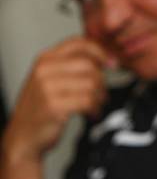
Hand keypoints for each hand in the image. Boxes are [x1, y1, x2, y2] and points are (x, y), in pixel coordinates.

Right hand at [1, 37, 113, 162]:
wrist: (24, 135)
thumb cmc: (41, 107)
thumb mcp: (51, 79)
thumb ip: (71, 66)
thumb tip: (105, 59)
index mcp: (45, 59)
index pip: (78, 43)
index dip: (100, 51)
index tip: (111, 63)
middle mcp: (44, 70)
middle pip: (89, 66)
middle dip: (102, 81)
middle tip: (101, 93)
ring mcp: (47, 88)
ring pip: (92, 84)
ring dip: (100, 97)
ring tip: (95, 105)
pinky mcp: (54, 106)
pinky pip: (88, 101)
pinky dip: (96, 109)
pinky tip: (91, 113)